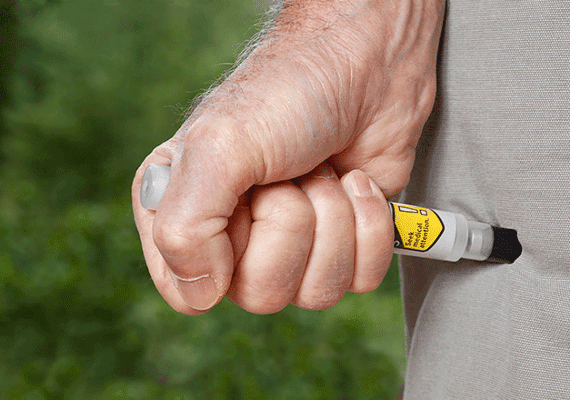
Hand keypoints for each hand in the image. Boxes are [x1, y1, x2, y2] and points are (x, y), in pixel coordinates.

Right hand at [132, 0, 444, 314]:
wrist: (369, 65)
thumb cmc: (289, 92)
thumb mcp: (220, 147)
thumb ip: (187, 227)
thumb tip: (198, 296)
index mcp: (184, 213)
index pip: (188, 289)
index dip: (223, 255)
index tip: (244, 200)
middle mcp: (234, 237)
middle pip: (262, 294)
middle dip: (291, 225)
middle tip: (290, 174)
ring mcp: (293, 245)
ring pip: (315, 292)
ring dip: (333, 222)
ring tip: (323, 171)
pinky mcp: (343, 244)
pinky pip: (359, 279)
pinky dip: (368, 227)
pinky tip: (355, 183)